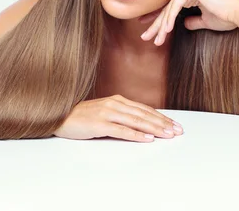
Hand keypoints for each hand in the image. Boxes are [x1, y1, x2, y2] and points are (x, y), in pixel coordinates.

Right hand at [53, 95, 183, 141]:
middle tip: (177, 131)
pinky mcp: (100, 124)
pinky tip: (147, 139)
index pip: (145, 109)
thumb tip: (142, 124)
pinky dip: (136, 135)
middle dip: (163, 123)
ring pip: (136, 121)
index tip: (174, 124)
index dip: (162, 117)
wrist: (60, 116)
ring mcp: (107, 113)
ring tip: (168, 135)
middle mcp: (115, 104)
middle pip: (144, 114)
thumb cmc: (83, 117)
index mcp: (118, 100)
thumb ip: (122, 116)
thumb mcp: (105, 112)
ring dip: (154, 128)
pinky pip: (122, 130)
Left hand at [141, 0, 238, 45]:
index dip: (158, 21)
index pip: (170, 9)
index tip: (149, 32)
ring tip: (156, 40)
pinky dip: (170, 18)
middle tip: (145, 37)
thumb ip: (194, 22)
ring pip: (169, 8)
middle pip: (167, 9)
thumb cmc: (225, 17)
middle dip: (156, 25)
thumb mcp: (205, 22)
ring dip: (162, 26)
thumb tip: (184, 25)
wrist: (238, 14)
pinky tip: (166, 30)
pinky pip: (176, 5)